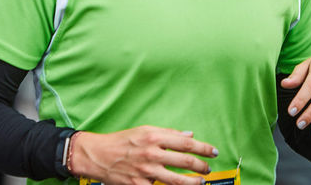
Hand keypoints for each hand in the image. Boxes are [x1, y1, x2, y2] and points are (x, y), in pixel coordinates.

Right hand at [68, 126, 217, 184]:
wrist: (98, 155)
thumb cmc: (121, 142)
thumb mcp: (144, 130)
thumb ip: (168, 133)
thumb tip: (189, 135)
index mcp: (153, 136)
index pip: (185, 142)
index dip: (203, 148)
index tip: (213, 152)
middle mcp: (151, 153)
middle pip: (185, 161)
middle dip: (201, 166)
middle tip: (207, 169)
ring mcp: (146, 171)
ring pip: (177, 180)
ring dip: (193, 182)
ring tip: (200, 182)